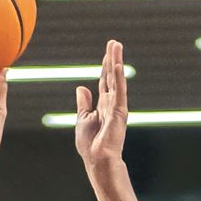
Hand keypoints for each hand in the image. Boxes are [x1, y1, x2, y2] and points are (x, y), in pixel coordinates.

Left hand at [76, 40, 127, 165]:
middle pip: (111, 76)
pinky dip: (118, 78)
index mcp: (102, 104)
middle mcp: (112, 102)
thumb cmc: (89, 143)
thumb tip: (81, 87)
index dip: (105, 65)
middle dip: (112, 59)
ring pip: (116, 79)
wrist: (96, 158)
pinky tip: (117, 65)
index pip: (104, 80)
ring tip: (116, 46)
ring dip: (116, 62)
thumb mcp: (82, 119)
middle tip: (114, 42)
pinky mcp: (119, 111)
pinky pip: (118, 91)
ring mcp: (117, 105)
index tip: (107, 50)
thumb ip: (84, 103)